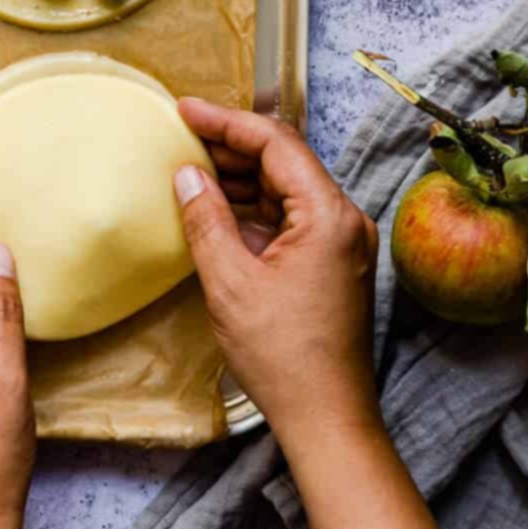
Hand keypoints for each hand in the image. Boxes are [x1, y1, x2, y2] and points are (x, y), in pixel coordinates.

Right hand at [174, 99, 380, 453]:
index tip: (184, 110)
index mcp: (329, 216)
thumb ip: (206, 219)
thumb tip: (187, 174)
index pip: (275, 143)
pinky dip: (255, 209)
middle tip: (181, 137)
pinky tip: (219, 210)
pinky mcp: (334, 265)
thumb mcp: (230, 283)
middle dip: (231, 147)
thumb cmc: (283, 357)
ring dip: (242, 178)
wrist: (327, 418)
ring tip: (192, 170)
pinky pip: (293, 219)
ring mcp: (343, 244)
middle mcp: (345, 221)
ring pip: (288, 189)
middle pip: (285, 161)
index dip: (225, 121)